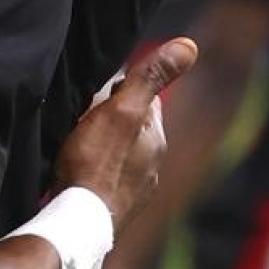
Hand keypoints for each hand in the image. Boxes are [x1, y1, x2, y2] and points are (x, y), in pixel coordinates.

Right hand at [55, 37, 198, 230]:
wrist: (78, 222)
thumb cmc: (96, 163)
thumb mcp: (122, 110)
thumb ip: (151, 78)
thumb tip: (189, 46)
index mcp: (155, 138)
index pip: (147, 99)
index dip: (124, 88)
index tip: (100, 90)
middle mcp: (152, 165)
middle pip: (134, 127)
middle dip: (115, 117)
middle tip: (84, 113)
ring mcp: (135, 190)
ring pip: (122, 154)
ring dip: (107, 145)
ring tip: (79, 142)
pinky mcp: (116, 208)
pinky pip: (109, 179)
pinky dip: (98, 170)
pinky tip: (81, 172)